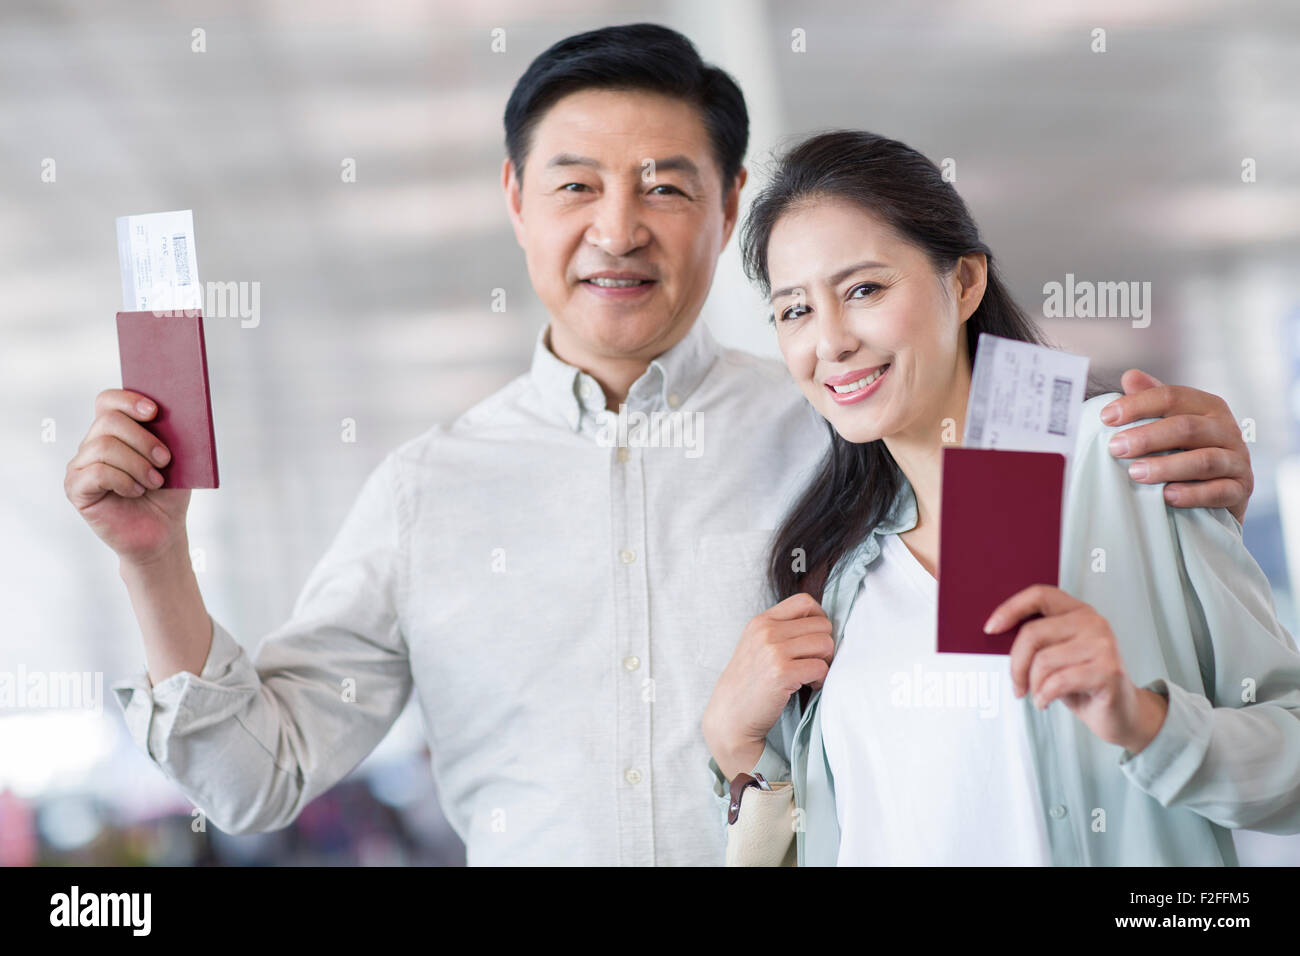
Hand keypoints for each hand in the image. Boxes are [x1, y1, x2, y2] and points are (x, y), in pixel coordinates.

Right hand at [65, 389, 191, 564]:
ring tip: (155, 482)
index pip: (108, 401)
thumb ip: (169, 434)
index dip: (129, 400)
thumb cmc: (168, 493)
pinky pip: (97, 473)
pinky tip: (137, 491)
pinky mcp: (76, 488)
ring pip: (104, 446)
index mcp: (115, 431)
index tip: (154, 412)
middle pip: (109, 421)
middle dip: (142, 438)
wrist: (163, 531)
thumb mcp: (177, 460)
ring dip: (137, 464)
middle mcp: (93, 444)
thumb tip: (174, 411)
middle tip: (165, 459)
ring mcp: (81, 465)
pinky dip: (124, 481)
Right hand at [702, 592, 833, 779]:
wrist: (730, 715)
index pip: (804, 602)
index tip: (814, 639)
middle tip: (814, 662)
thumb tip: (822, 623)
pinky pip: (820, 667)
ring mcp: (773, 651)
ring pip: (825, 644)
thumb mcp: (757, 645)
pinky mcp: (782, 673)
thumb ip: (782, 630)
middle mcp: (766, 631)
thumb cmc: (749, 683)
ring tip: (811, 675)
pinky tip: (808, 686)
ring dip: (825, 662)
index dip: (819, 618)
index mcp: (761, 621)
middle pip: (821, 624)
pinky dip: (821, 679)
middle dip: (825, 645)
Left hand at [985, 585, 1168, 753]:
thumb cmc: (1081, 684)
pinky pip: (1058, 681)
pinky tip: (1045, 702)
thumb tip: (994, 635)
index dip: (1011, 608)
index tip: (990, 629)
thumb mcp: (1055, 657)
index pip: (1040, 594)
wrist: (1122, 715)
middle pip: (1032, 633)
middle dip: (1016, 664)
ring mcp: (1103, 645)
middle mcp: (1093, 622)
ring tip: (1038, 695)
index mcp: (1078, 611)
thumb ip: (1036, 643)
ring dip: (1032, 685)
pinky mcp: (1108, 670)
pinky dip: (1044, 696)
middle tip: (1016, 686)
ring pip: (1043, 661)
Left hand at [1101, 369, 1251, 523]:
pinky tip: (1167, 496)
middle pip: (1186, 427)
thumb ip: (1152, 399)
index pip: (1172, 397)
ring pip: (1204, 460)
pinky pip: (1219, 491)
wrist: (1221, 489)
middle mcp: (1227, 429)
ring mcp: (1237, 460)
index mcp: (1207, 406)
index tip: (1106, 418)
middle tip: (1116, 448)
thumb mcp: (1170, 422)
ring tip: (1136, 473)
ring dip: (1166, 467)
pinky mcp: (1241, 489)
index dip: (1138, 405)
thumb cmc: (1188, 450)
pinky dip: (1192, 494)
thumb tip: (1131, 376)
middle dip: (1147, 437)